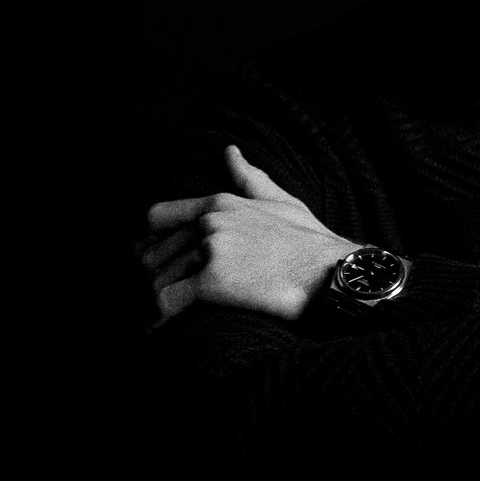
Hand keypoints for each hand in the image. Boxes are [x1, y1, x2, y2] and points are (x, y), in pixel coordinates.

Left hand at [140, 145, 357, 324]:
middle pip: (154, 253)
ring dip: (157, 301)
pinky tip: (163, 328)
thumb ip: (249, 179)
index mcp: (220, 203)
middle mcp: (210, 222)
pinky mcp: (214, 282)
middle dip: (152, 278)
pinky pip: (168, 301)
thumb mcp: (281, 202)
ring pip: (159, 279)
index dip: (146, 242)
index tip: (149, 260)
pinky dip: (160, 318)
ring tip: (158, 317)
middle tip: (156, 297)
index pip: (157, 216)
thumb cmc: (311, 243)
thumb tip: (229, 151)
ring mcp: (211, 250)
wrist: (332, 273)